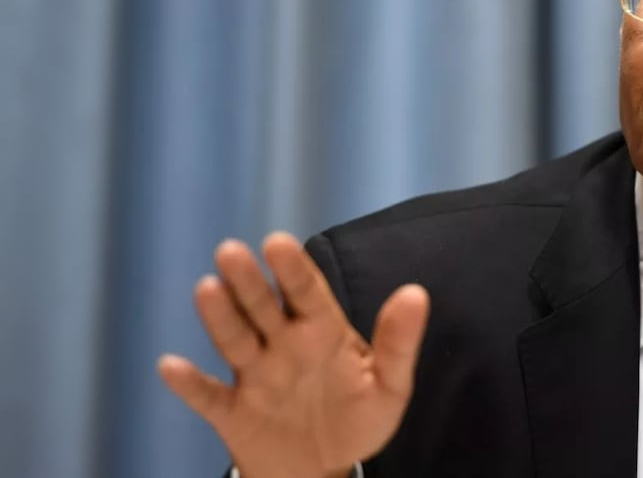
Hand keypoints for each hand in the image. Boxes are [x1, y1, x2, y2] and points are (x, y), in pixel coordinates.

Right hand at [158, 232, 428, 477]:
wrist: (323, 469)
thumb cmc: (358, 419)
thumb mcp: (389, 385)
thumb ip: (399, 342)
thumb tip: (417, 292)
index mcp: (321, 331)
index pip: (306, 293)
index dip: (293, 269)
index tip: (278, 242)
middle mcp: (282, 345)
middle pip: (263, 307)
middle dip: (248, 282)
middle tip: (231, 251)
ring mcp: (254, 377)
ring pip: (234, 341)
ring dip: (219, 317)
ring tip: (207, 289)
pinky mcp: (232, 412)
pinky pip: (209, 397)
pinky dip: (190, 384)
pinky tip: (171, 365)